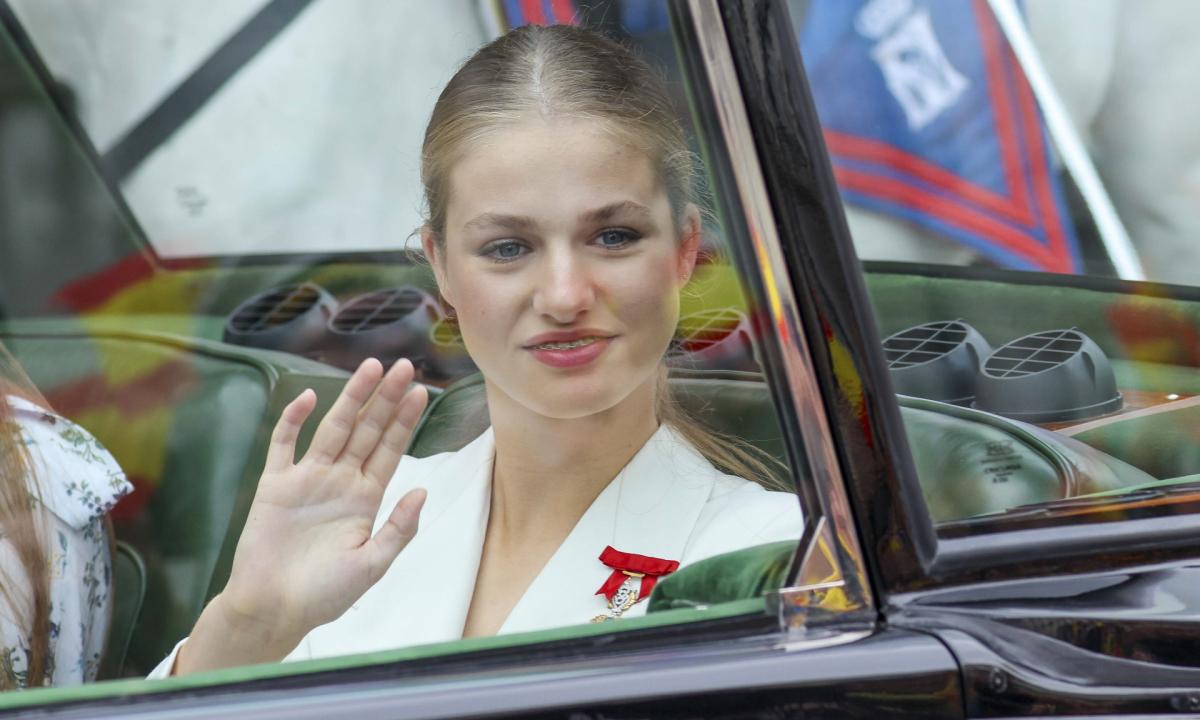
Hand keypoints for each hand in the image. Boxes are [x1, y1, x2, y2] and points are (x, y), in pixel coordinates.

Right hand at [178, 358, 427, 671]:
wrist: (273, 609)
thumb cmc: (324, 594)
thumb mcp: (373, 564)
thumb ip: (399, 528)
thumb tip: (423, 490)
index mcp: (365, 498)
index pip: (390, 449)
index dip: (405, 421)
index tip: (421, 391)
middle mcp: (339, 482)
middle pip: (367, 430)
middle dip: (385, 399)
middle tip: (404, 366)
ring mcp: (307, 480)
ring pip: (333, 429)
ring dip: (351, 399)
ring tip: (371, 368)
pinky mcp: (275, 485)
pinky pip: (284, 445)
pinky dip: (294, 420)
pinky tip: (309, 397)